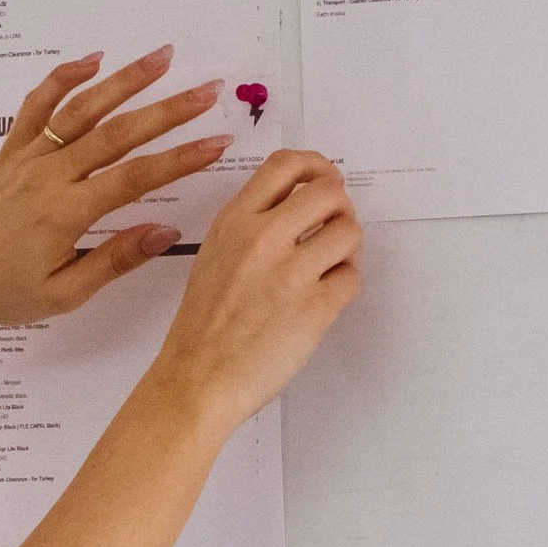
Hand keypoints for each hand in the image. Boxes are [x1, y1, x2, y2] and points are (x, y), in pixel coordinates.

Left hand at [0, 49, 234, 360]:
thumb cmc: (0, 293)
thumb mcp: (63, 293)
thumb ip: (115, 260)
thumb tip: (165, 232)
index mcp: (66, 214)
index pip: (137, 177)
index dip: (182, 158)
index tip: (218, 142)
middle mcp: (48, 176)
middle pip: (119, 133)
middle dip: (169, 110)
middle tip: (208, 90)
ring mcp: (28, 158)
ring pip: (83, 109)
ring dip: (125, 80)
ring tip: (163, 57)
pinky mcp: (10, 151)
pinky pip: (38, 106)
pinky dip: (64, 78)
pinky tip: (93, 60)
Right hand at [157, 146, 361, 426]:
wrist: (196, 381)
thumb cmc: (202, 328)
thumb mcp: (213, 256)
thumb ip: (250, 226)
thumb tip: (298, 208)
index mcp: (235, 221)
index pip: (287, 165)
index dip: (317, 166)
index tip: (324, 180)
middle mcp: (263, 238)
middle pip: (329, 191)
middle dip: (340, 207)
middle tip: (333, 227)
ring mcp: (290, 273)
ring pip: (349, 232)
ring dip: (347, 248)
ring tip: (330, 266)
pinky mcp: (315, 308)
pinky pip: (351, 278)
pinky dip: (344, 285)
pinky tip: (324, 298)